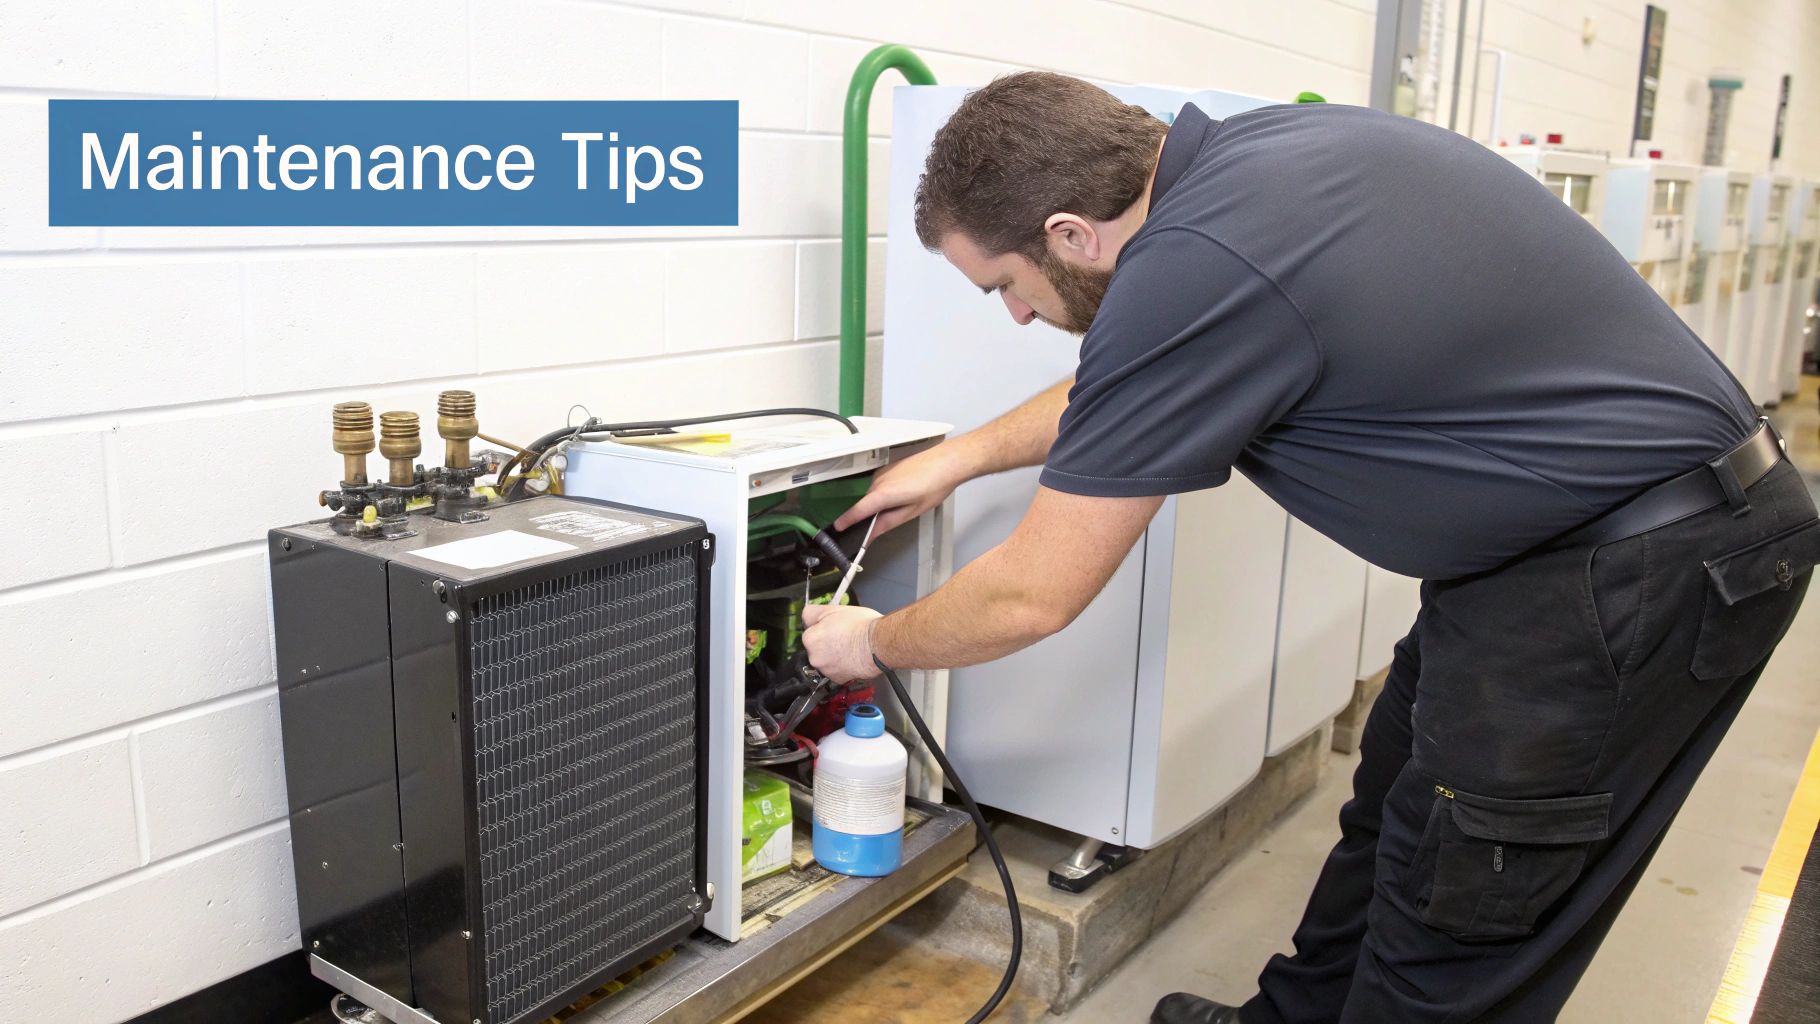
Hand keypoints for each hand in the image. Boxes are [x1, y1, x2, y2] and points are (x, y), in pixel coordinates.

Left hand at [802, 603, 883, 683]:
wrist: (880, 644)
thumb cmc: (861, 626)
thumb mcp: (834, 609)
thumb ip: (812, 613)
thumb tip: (806, 618)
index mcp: (810, 639)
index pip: (809, 631)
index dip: (823, 627)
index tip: (833, 626)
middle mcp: (814, 658)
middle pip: (816, 648)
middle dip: (826, 643)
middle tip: (842, 636)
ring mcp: (826, 671)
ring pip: (826, 660)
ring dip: (833, 656)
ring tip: (849, 647)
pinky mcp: (839, 680)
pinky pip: (836, 671)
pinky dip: (842, 666)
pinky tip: (852, 658)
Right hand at [835, 441, 970, 535]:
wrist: (947, 462)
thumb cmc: (934, 486)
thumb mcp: (912, 511)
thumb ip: (888, 523)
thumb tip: (871, 534)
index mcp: (883, 494)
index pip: (858, 510)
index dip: (846, 521)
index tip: (837, 528)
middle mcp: (878, 481)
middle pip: (866, 504)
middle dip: (869, 516)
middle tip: (879, 529)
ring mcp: (883, 473)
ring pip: (874, 494)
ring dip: (880, 504)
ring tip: (903, 506)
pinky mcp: (889, 468)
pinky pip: (880, 485)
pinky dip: (885, 494)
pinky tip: (904, 495)